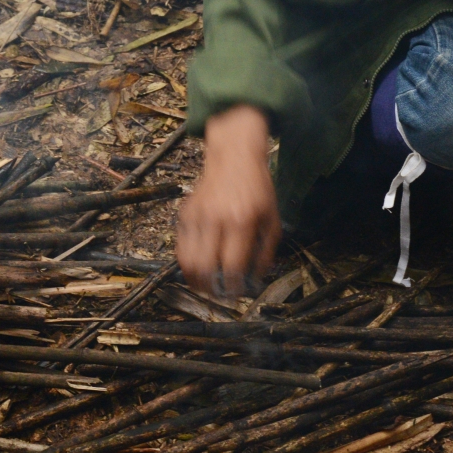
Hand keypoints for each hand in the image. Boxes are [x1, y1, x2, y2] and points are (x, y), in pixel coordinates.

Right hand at [176, 105, 279, 298]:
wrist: (234, 157)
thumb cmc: (257, 188)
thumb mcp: (272, 218)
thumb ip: (266, 250)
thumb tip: (256, 278)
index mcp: (241, 221)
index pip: (231, 265)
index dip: (232, 286)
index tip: (234, 294)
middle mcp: (216, 219)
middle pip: (204, 266)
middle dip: (209, 289)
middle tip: (217, 295)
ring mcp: (197, 216)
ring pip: (186, 259)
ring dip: (194, 280)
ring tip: (204, 287)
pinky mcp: (185, 213)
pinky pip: (180, 245)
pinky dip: (186, 261)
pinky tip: (197, 267)